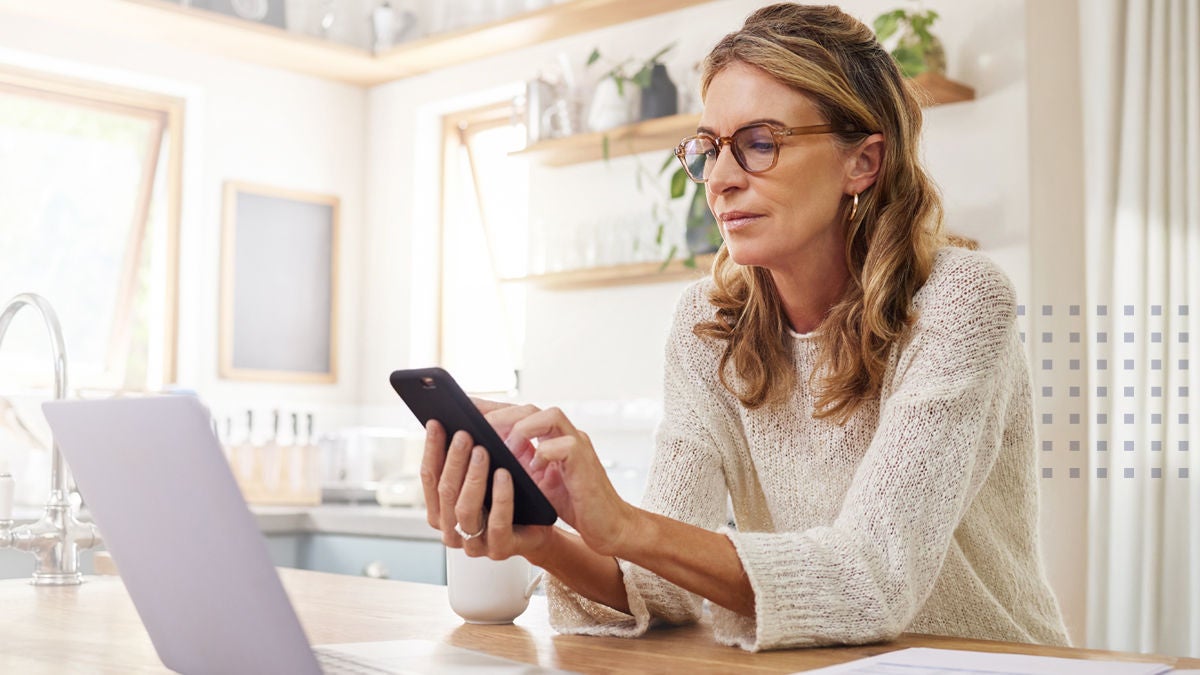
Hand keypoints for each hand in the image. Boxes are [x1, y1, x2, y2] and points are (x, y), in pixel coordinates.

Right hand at [419, 417, 553, 561]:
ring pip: (465, 509)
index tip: (436, 423)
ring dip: (472, 477)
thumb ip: (470, 448)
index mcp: (441, 510)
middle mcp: (452, 529)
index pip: (429, 477)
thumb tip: (462, 409)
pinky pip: (497, 523)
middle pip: (445, 491)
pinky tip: (504, 475)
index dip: (431, 449)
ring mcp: (474, 544)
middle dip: (453, 460)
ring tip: (482, 451)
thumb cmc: (512, 492)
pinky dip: (500, 497)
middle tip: (464, 434)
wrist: (542, 524)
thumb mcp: (489, 468)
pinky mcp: (499, 550)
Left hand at [484, 404, 636, 556]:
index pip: (518, 412)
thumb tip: (480, 456)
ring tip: (504, 449)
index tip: (463, 408)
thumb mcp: (536, 481)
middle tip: (477, 428)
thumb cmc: (572, 503)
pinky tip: (533, 469)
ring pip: (549, 416)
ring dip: (522, 429)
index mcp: (550, 437)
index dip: (491, 408)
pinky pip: (565, 445)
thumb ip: (517, 463)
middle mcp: (564, 434)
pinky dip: (544, 453)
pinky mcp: (586, 461)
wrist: (606, 525)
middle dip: (501, 414)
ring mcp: (578, 444)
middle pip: (530, 408)